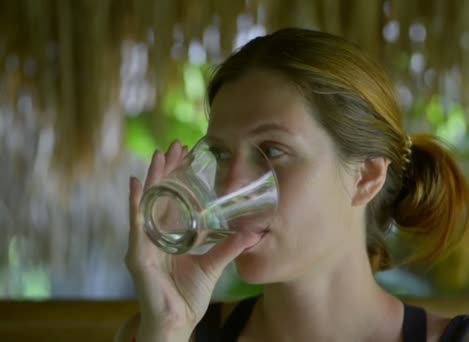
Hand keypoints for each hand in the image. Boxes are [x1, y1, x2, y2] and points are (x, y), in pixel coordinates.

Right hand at [125, 141, 260, 339]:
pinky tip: (135, 185)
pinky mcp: (138, 256)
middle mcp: (153, 236)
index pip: (171, 200)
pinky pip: (136, 226)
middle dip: (165, 171)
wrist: (177, 322)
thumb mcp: (213, 265)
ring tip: (157, 156)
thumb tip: (252, 233)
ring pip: (146, 205)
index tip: (185, 154)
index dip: (176, 177)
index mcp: (168, 236)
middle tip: (173, 145)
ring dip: (152, 179)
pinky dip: (135, 204)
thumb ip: (229, 247)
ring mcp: (143, 245)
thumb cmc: (188, 296)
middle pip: (158, 197)